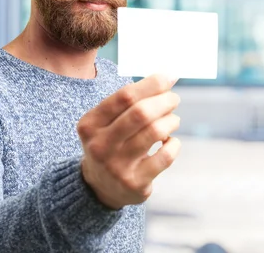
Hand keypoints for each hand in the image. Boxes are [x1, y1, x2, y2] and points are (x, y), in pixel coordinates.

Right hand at [77, 74, 180, 209]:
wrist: (100, 186)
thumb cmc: (109, 142)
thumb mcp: (105, 122)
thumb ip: (128, 102)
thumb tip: (164, 79)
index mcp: (89, 124)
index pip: (124, 96)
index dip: (151, 84)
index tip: (168, 77)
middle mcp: (99, 145)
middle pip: (140, 113)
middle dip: (164, 101)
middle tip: (173, 98)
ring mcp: (116, 166)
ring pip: (154, 133)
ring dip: (171, 121)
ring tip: (173, 119)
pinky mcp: (135, 183)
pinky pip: (165, 156)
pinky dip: (174, 144)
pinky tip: (171, 142)